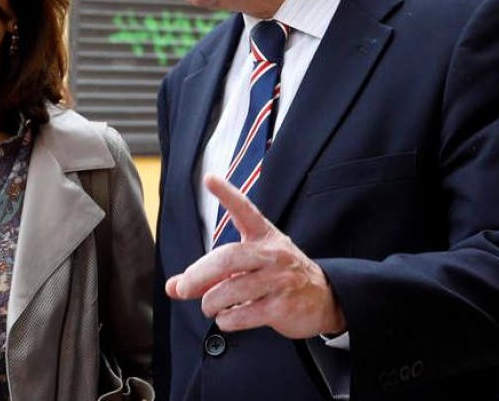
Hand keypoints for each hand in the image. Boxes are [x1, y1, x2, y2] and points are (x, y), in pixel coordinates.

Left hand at [165, 173, 346, 339]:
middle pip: (227, 258)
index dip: (227, 195)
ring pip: (231, 290)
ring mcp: (280, 280)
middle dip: (198, 275)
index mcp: (265, 236)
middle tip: (183, 288)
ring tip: (210, 307)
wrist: (325, 299)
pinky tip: (228, 318)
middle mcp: (273, 254)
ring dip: (212, 303)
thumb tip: (174, 286)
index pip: (245, 210)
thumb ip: (212, 273)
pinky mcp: (283, 306)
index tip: (209, 178)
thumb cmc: (280, 277)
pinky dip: (227, 320)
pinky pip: (243, 314)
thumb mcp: (250, 266)